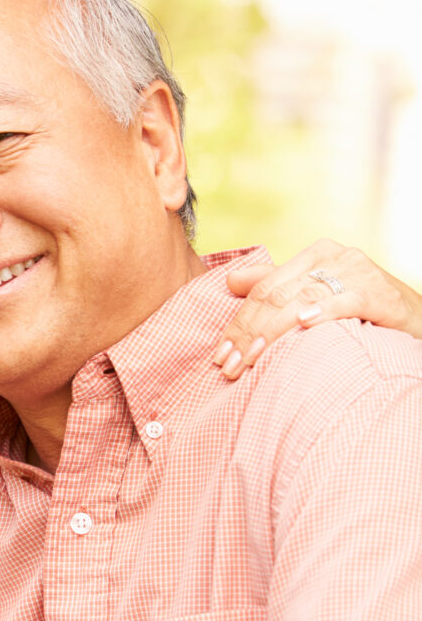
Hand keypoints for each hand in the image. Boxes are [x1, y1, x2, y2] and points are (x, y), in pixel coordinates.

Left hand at [213, 239, 421, 378]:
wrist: (416, 318)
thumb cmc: (361, 309)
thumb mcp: (317, 294)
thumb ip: (275, 284)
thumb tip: (230, 280)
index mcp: (315, 254)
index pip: (263, 289)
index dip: (238, 322)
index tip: (219, 355)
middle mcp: (336, 256)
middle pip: (277, 296)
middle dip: (248, 333)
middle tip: (229, 366)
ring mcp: (359, 272)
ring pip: (302, 300)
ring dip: (272, 333)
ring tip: (250, 360)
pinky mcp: (380, 293)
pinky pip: (345, 302)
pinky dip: (323, 313)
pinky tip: (304, 326)